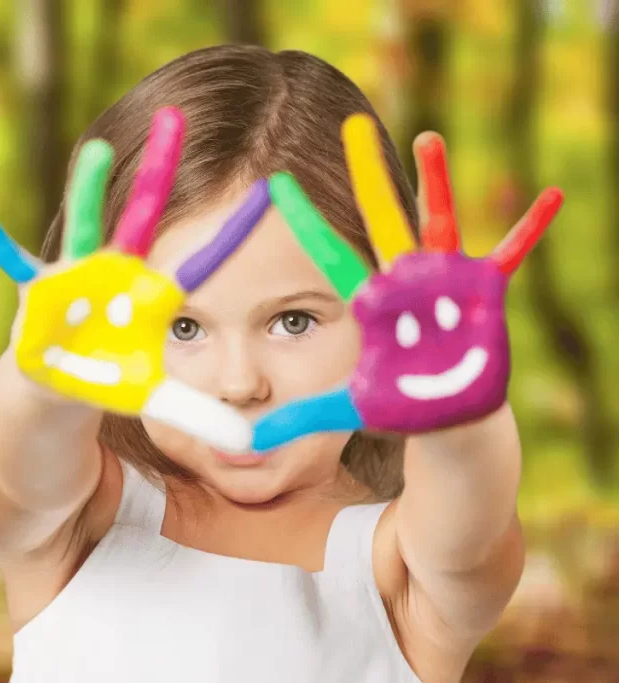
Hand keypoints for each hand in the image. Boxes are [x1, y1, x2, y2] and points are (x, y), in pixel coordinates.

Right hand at [0, 107, 271, 451]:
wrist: (57, 386)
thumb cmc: (109, 379)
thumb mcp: (156, 399)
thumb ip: (200, 416)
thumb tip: (249, 446)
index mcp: (149, 294)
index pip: (200, 261)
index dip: (231, 233)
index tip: (270, 190)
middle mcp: (116, 272)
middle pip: (142, 217)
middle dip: (158, 171)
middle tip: (178, 117)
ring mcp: (76, 277)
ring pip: (84, 227)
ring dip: (88, 191)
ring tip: (98, 152)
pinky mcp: (39, 294)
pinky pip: (15, 266)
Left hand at [252, 113, 562, 450]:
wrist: (445, 414)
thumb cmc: (396, 405)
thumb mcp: (346, 408)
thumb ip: (298, 418)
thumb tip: (243, 444)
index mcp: (370, 302)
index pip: (329, 256)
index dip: (306, 222)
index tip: (274, 184)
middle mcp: (402, 281)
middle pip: (379, 220)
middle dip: (366, 175)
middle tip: (349, 126)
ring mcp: (442, 281)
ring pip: (435, 222)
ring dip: (435, 182)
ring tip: (426, 138)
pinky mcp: (480, 291)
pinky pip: (510, 254)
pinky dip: (530, 228)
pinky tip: (552, 197)